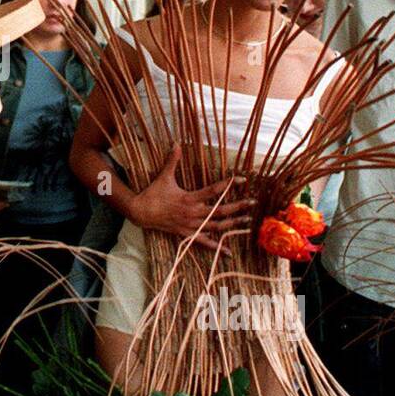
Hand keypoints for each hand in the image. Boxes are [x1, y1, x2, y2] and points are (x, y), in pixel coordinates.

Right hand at [130, 146, 253, 250]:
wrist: (141, 213)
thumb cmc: (153, 193)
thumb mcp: (164, 176)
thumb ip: (173, 160)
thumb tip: (176, 143)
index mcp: (189, 198)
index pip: (213, 190)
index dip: (228, 184)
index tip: (242, 180)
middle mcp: (193, 213)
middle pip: (220, 210)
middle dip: (238, 206)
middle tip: (253, 202)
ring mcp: (191, 225)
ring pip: (216, 226)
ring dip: (233, 224)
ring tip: (247, 221)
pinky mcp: (187, 234)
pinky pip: (204, 242)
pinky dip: (217, 248)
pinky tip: (228, 252)